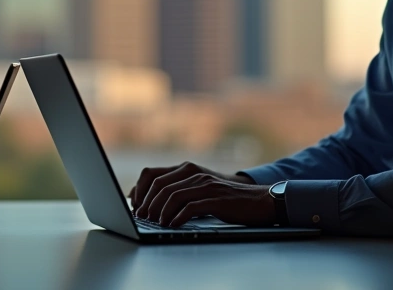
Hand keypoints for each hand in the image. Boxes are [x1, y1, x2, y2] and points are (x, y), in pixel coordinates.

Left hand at [141, 171, 278, 227]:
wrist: (258, 200)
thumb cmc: (226, 198)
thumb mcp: (200, 188)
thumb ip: (178, 190)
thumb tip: (149, 201)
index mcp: (187, 169)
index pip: (152, 174)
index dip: (139, 190)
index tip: (134, 205)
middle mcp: (194, 173)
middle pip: (160, 186)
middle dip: (147, 204)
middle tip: (142, 218)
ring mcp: (205, 185)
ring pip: (173, 196)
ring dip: (160, 212)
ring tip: (156, 223)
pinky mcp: (215, 199)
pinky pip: (190, 207)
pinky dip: (178, 217)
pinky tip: (173, 225)